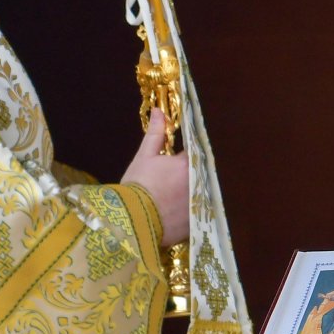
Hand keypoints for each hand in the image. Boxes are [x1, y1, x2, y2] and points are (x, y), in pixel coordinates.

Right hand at [122, 108, 188, 247]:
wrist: (133, 221)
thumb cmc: (138, 184)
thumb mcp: (144, 156)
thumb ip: (155, 134)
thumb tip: (159, 111)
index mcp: (188, 163)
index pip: (195, 152)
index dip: (186, 154)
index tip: (178, 158)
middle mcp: (200, 182)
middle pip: (201, 173)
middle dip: (192, 173)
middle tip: (174, 177)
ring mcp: (200, 204)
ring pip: (201, 192)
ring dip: (193, 191)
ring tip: (177, 194)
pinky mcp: (197, 222)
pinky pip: (198, 212)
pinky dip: (191, 210)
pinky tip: (178, 211)